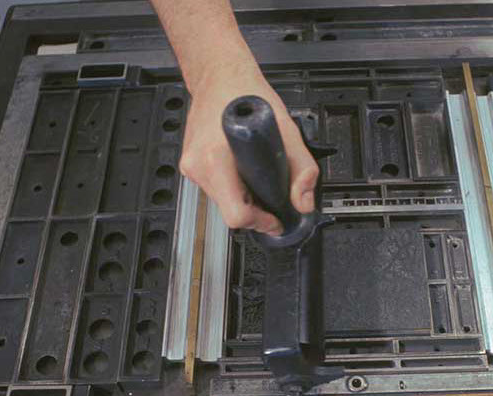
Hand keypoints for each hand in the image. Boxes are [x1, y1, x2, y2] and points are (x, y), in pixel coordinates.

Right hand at [178, 62, 318, 235]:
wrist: (220, 76)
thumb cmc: (246, 95)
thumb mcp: (287, 131)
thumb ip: (303, 170)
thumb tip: (303, 201)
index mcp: (216, 159)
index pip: (236, 214)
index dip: (261, 221)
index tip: (274, 219)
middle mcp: (198, 166)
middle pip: (229, 211)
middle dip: (254, 209)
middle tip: (269, 194)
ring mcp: (190, 167)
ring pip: (221, 202)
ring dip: (241, 198)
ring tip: (254, 175)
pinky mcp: (188, 165)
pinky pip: (214, 189)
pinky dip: (231, 186)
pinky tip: (240, 168)